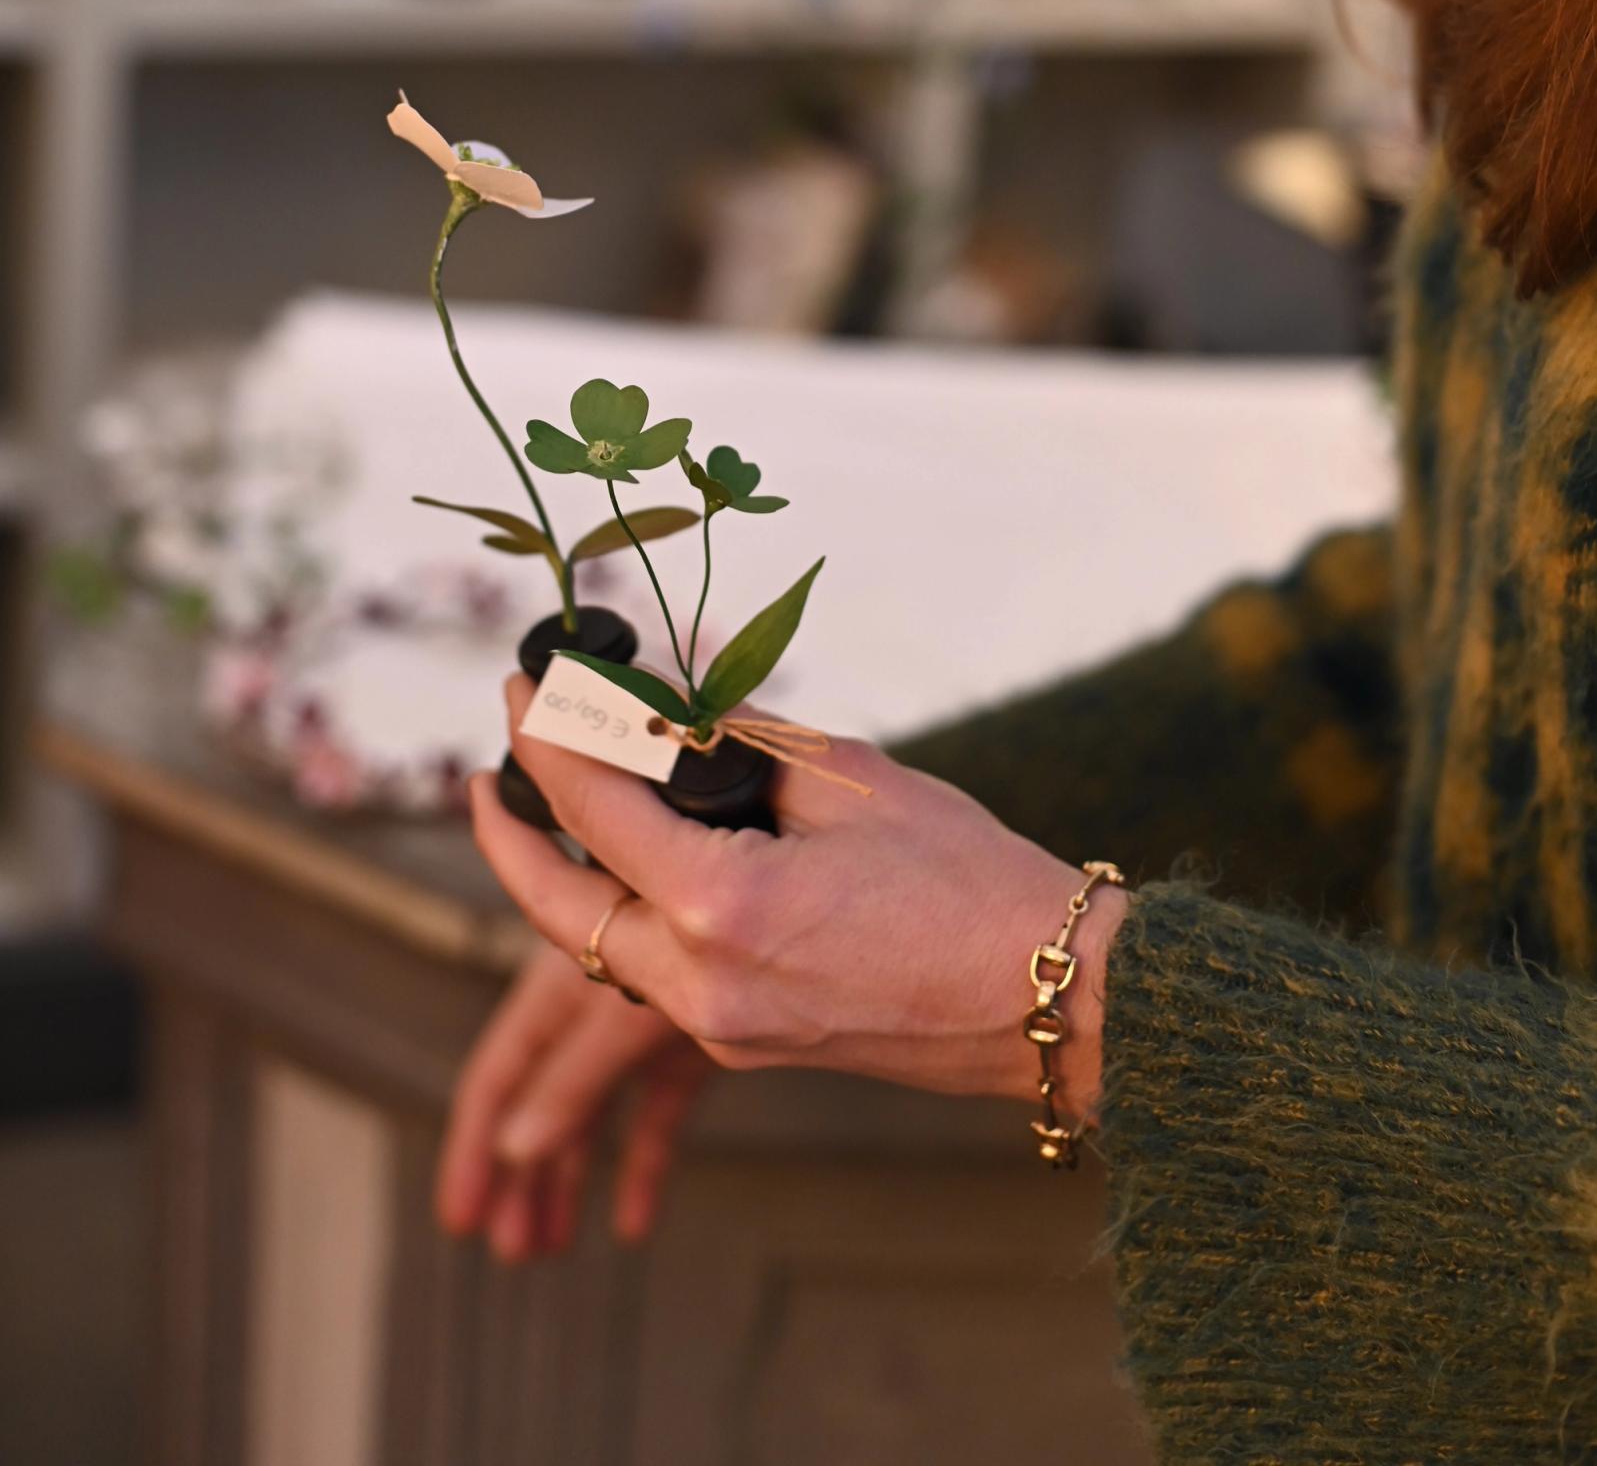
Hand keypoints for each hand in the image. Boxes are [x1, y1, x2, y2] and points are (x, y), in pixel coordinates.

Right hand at [436, 942, 712, 1259]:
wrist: (762, 905)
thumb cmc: (684, 930)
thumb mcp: (621, 1013)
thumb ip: (573, 1078)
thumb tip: (513, 1151)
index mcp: (554, 994)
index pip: (499, 1081)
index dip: (474, 1149)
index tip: (459, 1220)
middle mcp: (589, 1013)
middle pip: (539, 1106)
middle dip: (519, 1179)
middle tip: (511, 1251)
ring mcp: (640, 1034)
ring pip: (591, 1117)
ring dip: (568, 1179)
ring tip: (550, 1247)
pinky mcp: (688, 1049)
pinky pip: (656, 1119)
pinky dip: (641, 1167)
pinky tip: (632, 1224)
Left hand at [470, 676, 1127, 1115]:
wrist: (1053, 1002)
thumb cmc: (969, 882)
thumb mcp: (849, 780)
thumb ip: (741, 746)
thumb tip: (668, 715)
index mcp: (721, 910)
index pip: (591, 811)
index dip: (544, 737)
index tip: (520, 686)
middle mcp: (702, 983)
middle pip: (555, 908)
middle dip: (509, 833)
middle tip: (494, 762)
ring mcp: (720, 1027)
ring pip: (596, 950)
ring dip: (559, 879)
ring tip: (547, 802)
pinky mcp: (745, 1042)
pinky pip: (651, 972)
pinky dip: (623, 910)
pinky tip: (632, 857)